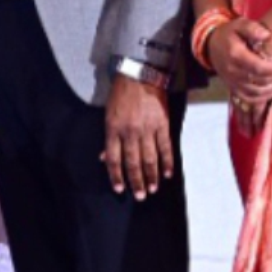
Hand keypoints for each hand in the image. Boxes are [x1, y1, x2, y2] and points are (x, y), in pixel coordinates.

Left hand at [103, 74, 174, 199]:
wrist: (139, 75)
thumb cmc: (120, 95)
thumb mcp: (108, 115)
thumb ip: (108, 138)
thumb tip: (104, 158)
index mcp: (113, 129)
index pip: (114, 159)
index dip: (116, 176)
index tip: (119, 189)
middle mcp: (129, 132)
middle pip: (132, 162)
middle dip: (136, 181)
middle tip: (140, 196)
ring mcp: (147, 129)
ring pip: (149, 158)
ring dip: (151, 176)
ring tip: (152, 190)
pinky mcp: (162, 124)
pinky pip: (165, 147)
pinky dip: (167, 162)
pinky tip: (167, 174)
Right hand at [210, 17, 271, 116]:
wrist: (211, 45)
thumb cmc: (229, 34)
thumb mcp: (239, 24)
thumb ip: (252, 28)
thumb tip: (266, 35)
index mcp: (235, 55)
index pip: (259, 67)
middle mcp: (232, 71)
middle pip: (261, 80)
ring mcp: (231, 81)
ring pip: (257, 92)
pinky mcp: (232, 88)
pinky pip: (249, 99)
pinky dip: (262, 98)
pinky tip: (270, 89)